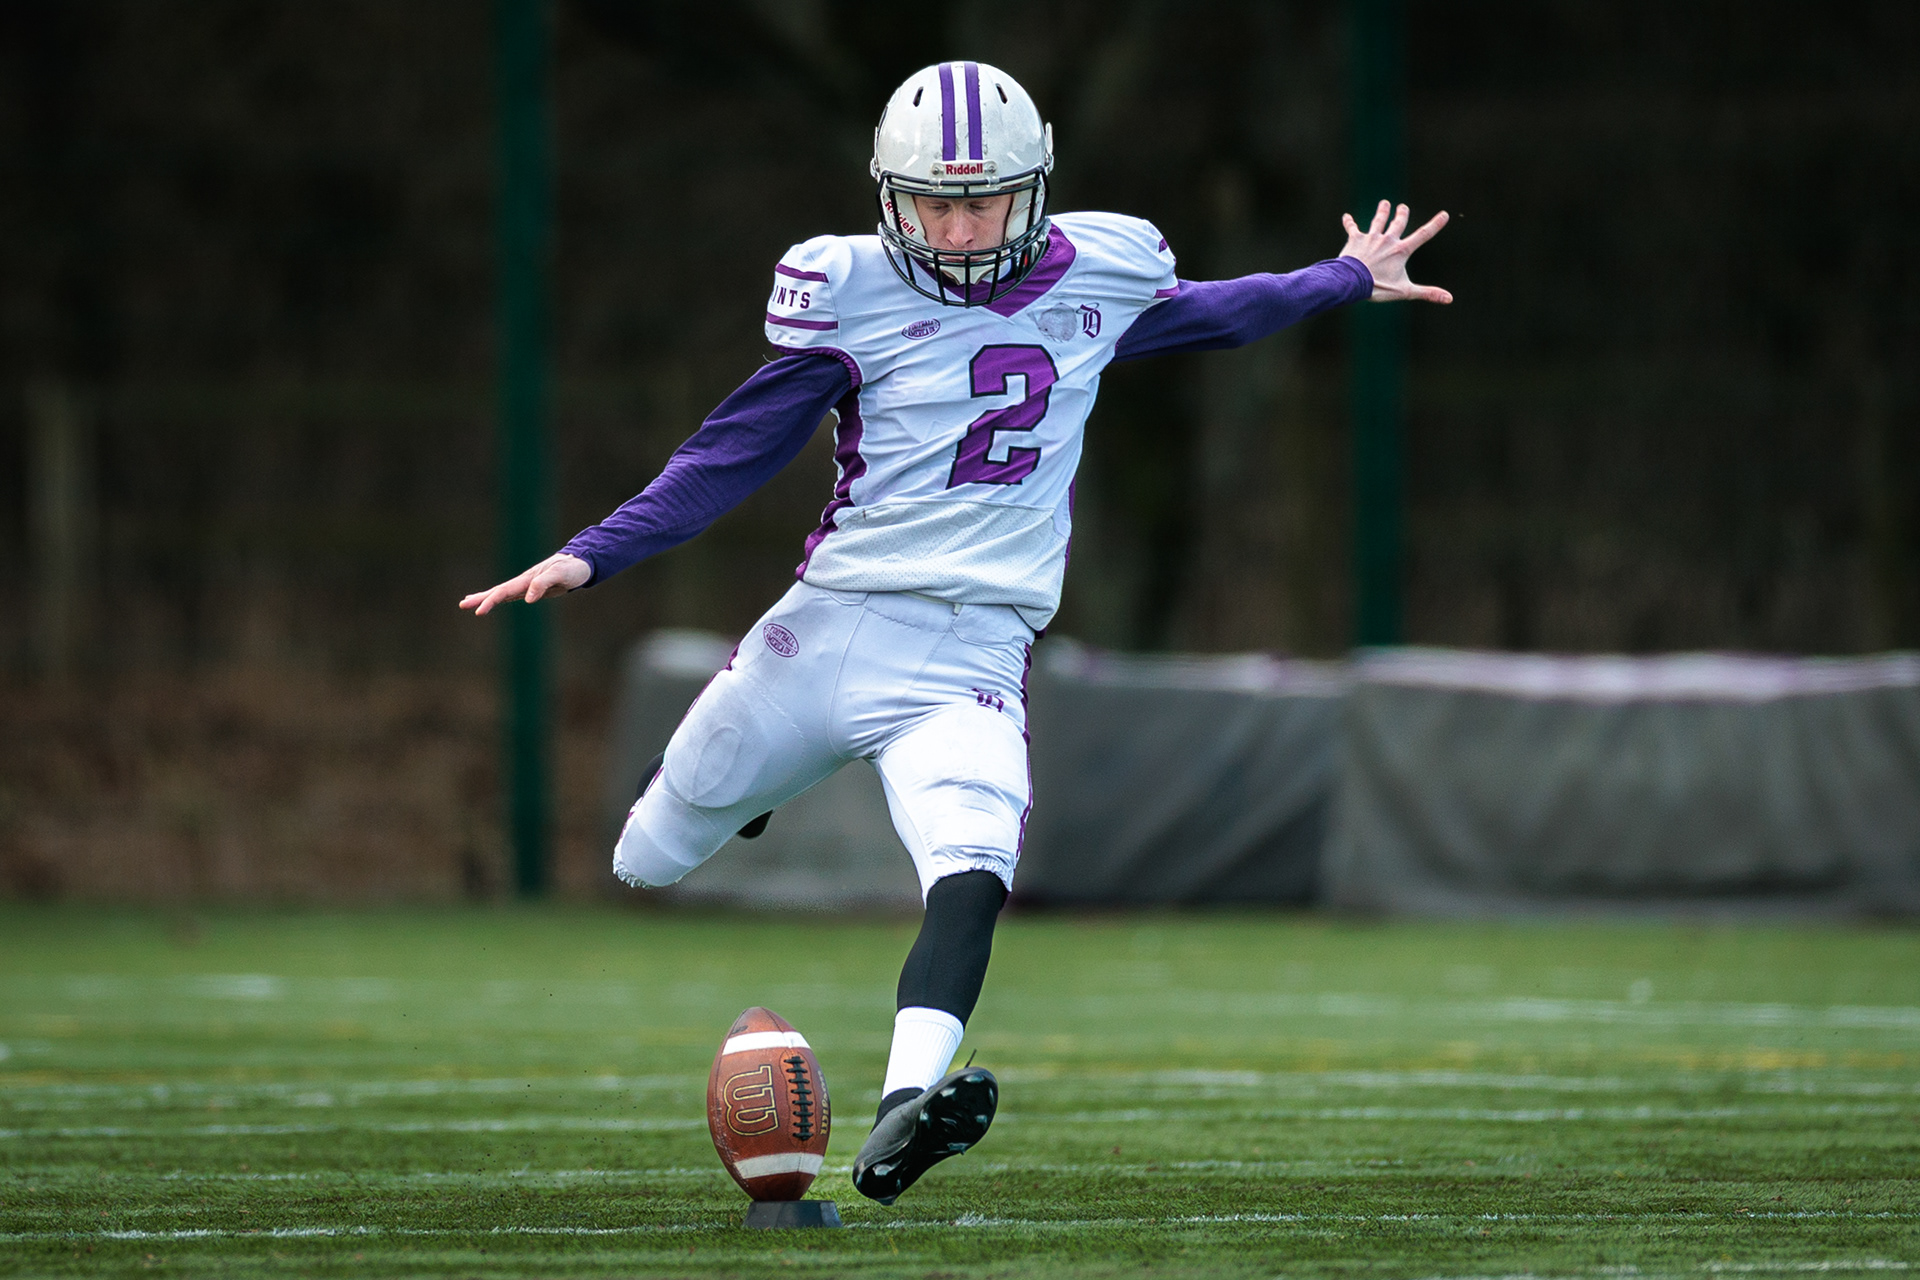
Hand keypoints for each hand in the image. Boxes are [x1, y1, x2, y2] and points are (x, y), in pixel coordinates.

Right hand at [460, 553, 590, 615]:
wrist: (581, 563)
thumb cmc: (572, 568)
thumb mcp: (560, 575)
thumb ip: (543, 584)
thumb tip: (527, 599)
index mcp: (527, 579)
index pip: (504, 591)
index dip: (490, 601)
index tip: (479, 611)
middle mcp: (524, 581)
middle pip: (498, 591)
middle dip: (480, 599)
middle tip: (462, 605)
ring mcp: (526, 585)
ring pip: (501, 593)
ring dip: (484, 598)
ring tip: (466, 603)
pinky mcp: (532, 590)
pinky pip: (511, 595)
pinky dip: (498, 598)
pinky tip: (491, 601)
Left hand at [1340, 200, 1452, 303]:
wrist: (1352, 281)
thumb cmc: (1378, 287)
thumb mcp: (1405, 291)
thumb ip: (1427, 293)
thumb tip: (1449, 299)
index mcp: (1401, 251)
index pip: (1423, 235)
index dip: (1435, 225)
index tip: (1444, 214)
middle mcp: (1387, 240)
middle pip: (1398, 223)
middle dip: (1402, 214)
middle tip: (1403, 207)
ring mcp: (1371, 238)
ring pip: (1378, 221)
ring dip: (1382, 212)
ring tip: (1385, 203)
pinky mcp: (1355, 240)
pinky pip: (1352, 228)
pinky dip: (1349, 222)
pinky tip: (1346, 216)